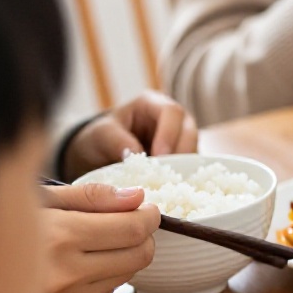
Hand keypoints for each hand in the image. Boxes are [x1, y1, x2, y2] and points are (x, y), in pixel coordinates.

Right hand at [34, 184, 158, 292]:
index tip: (148, 209)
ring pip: (128, 276)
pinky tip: (79, 266)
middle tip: (132, 224)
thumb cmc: (6, 231)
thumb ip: (93, 197)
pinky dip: (105, 277)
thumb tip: (137, 197)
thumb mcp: (42, 201)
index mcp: (59, 238)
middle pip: (139, 255)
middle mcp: (66, 275)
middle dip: (143, 237)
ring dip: (124, 257)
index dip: (149, 217)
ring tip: (98, 243)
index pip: (132, 229)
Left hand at [61, 91, 197, 179]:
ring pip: (194, 150)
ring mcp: (180, 139)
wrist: (99, 154)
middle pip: (189, 131)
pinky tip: (171, 188)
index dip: (169, 133)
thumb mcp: (100, 135)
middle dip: (181, 153)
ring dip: (184, 167)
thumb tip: (134, 154)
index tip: (159, 156)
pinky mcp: (181, 158)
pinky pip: (190, 166)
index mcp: (153, 104)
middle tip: (168, 174)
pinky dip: (182, 177)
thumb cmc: (101, 138)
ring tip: (169, 183)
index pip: (171, 113)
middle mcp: (172, 119)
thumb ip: (115, 140)